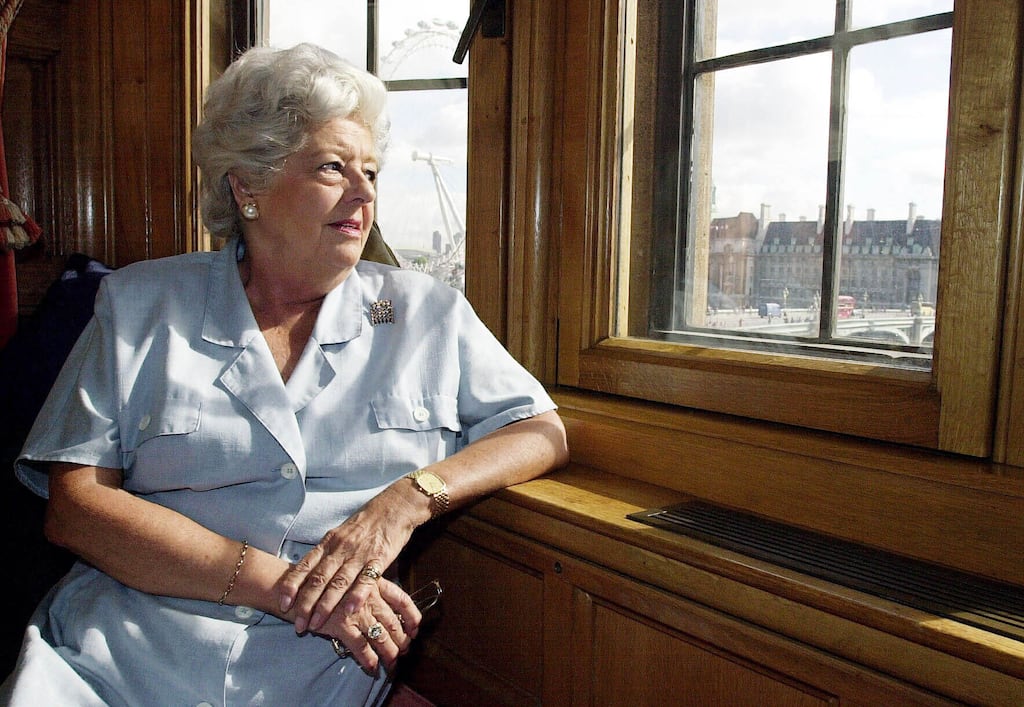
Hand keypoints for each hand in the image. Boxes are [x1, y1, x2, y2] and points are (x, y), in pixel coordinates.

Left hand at [277, 489, 417, 633]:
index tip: (282, 604)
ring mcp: (359, 554)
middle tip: (298, 625)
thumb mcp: (340, 534)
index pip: (305, 566)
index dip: (292, 586)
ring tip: (317, 624)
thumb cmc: (365, 523)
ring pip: (338, 582)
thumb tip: (307, 574)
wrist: (394, 507)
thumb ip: (325, 554)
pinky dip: (357, 595)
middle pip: (319, 579)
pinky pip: (367, 579)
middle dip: (306, 604)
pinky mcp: (379, 558)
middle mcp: (340, 549)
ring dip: (326, 605)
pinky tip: (350, 610)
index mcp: (328, 543)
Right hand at [318, 577, 421, 673]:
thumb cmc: (325, 585)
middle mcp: (369, 596)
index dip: (412, 617)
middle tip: (404, 651)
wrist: (297, 587)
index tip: (415, 630)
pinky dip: (369, 660)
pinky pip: (361, 647)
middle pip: (393, 623)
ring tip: (392, 663)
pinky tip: (372, 667)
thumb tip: (385, 610)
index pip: (402, 600)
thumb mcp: (352, 580)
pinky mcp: (341, 625)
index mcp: (374, 583)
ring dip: (389, 653)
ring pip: (381, 636)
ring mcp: (356, 611)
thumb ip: (369, 591)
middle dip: (402, 640)